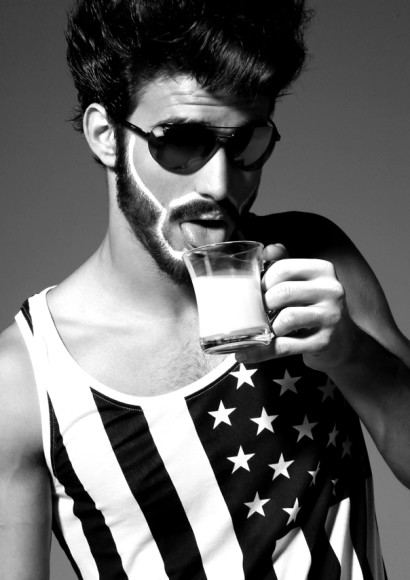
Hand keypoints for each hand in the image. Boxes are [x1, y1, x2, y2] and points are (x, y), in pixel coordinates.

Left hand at [237, 244, 356, 371]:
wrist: (344, 343)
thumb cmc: (315, 309)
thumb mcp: (305, 283)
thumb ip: (286, 264)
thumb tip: (267, 249)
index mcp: (323, 270)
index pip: (283, 268)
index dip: (263, 281)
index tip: (257, 292)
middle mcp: (332, 290)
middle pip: (283, 292)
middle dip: (263, 304)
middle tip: (257, 312)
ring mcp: (331, 316)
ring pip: (286, 318)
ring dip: (269, 327)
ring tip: (266, 329)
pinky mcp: (325, 342)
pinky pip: (285, 346)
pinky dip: (262, 351)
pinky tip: (246, 354)